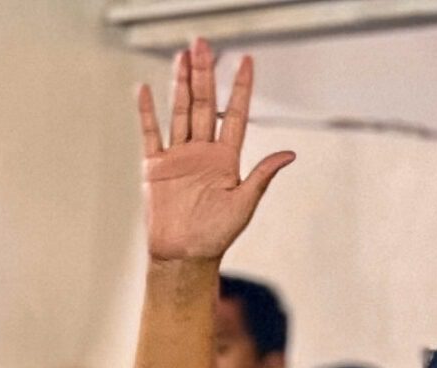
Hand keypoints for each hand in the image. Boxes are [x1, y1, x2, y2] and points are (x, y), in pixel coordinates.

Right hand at [136, 38, 293, 263]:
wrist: (184, 255)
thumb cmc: (216, 235)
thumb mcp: (244, 204)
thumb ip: (262, 175)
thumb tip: (290, 153)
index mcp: (226, 158)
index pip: (236, 114)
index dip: (241, 87)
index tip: (246, 60)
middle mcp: (203, 151)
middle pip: (205, 104)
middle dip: (205, 73)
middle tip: (204, 43)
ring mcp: (179, 156)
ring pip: (181, 112)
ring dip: (181, 84)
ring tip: (182, 56)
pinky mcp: (156, 166)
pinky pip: (151, 134)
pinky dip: (147, 113)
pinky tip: (146, 90)